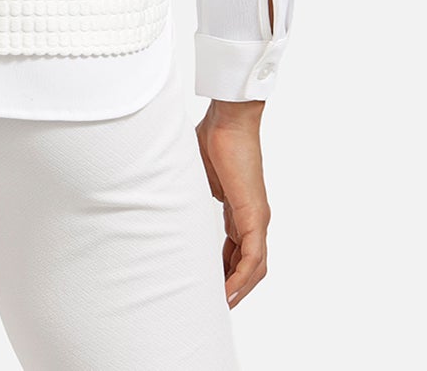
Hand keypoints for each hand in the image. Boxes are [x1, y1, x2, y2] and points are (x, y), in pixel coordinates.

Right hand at [195, 98, 269, 307]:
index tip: (208, 285)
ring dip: (240, 289)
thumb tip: (170, 202)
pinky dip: (242, 278)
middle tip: (213, 303)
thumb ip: (189, 194)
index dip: (225, 271)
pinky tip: (229, 293)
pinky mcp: (256, 215)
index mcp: (240, 209)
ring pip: (255, 267)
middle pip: (248, 264)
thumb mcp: (196, 177)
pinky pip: (253, 257)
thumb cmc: (212, 138)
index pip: (236, 250)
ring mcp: (257, 218)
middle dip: (233, 286)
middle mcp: (253, 217)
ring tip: (221, 306)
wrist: (228, 119)